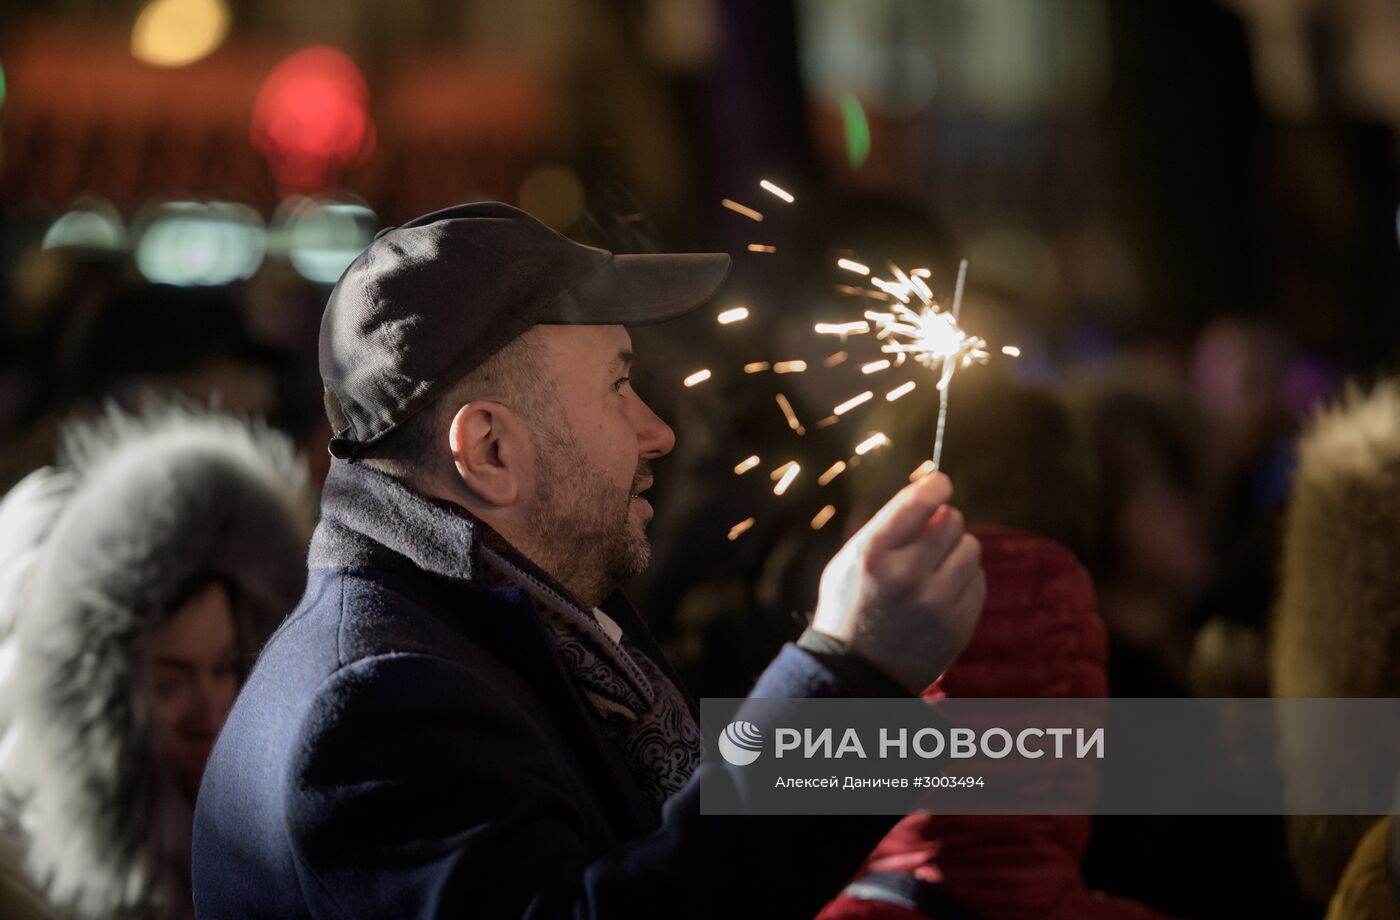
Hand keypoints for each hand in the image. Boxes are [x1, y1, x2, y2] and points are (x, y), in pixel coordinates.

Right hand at [811, 472, 984, 693]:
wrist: (856, 672)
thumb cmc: (850, 606)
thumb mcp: (849, 559)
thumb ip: (887, 525)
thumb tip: (931, 493)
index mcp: (875, 553)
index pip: (921, 500)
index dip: (936, 485)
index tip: (939, 485)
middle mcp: (908, 575)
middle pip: (952, 520)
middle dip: (942, 522)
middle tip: (928, 538)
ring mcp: (937, 603)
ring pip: (971, 548)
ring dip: (955, 551)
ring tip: (933, 569)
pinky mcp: (959, 624)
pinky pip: (978, 580)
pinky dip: (963, 580)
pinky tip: (940, 593)